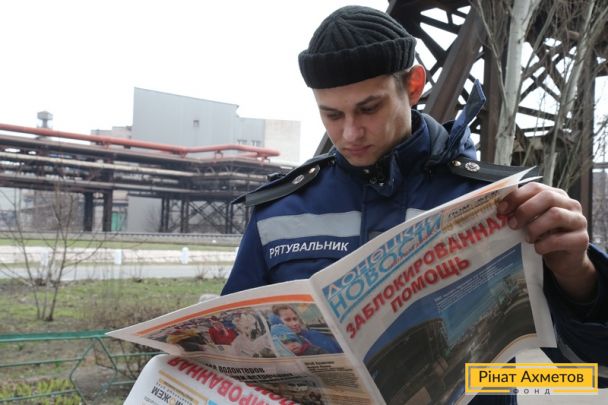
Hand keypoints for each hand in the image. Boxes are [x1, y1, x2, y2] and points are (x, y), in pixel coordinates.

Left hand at [497, 182, 596, 301]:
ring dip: (534, 228)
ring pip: (555, 215)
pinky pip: (560, 239)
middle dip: (525, 210)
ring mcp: (578, 221)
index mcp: (555, 195)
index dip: (516, 197)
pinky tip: (538, 248)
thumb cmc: (545, 236)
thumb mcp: (533, 221)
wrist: (564, 259)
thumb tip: (498, 210)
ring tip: (527, 238)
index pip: (535, 187)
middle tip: (512, 224)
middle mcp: (570, 204)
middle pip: (547, 197)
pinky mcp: (582, 240)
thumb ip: (521, 212)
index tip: (501, 210)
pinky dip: (543, 245)